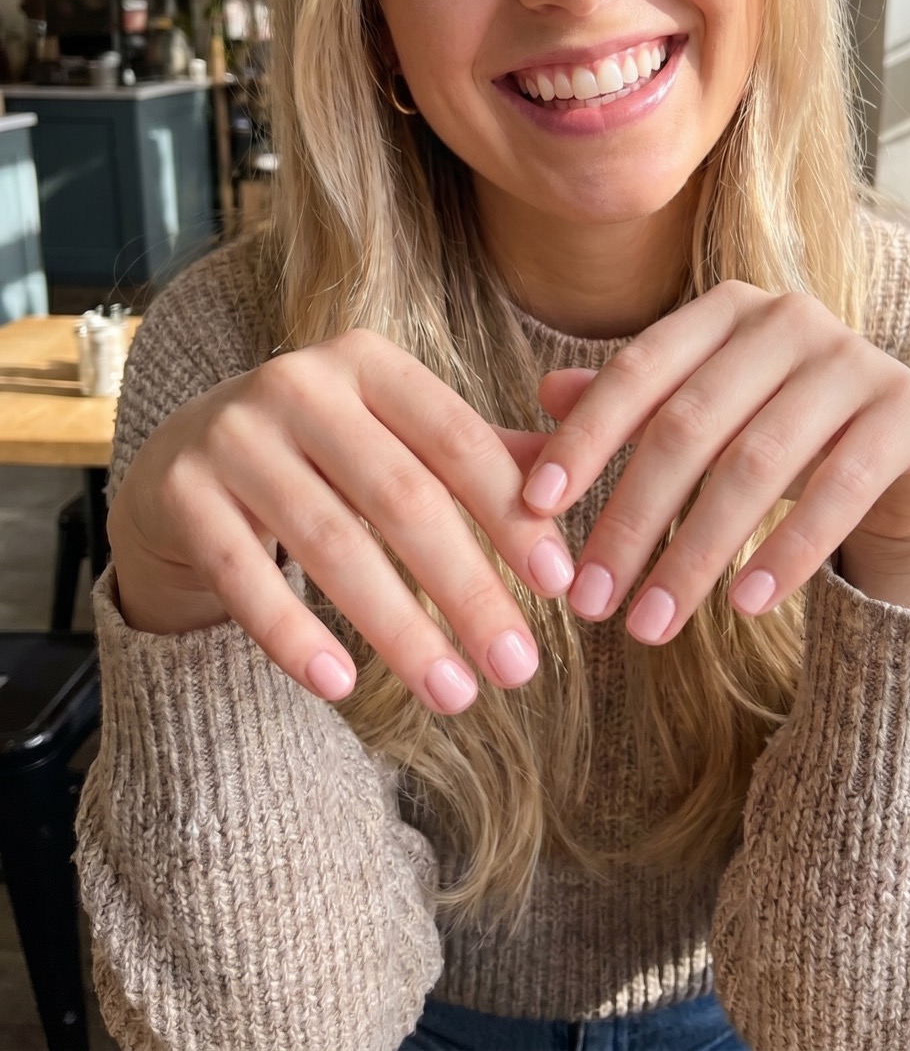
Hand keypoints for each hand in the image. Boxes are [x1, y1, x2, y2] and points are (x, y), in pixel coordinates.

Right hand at [108, 331, 572, 711]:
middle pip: (401, 497)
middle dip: (468, 587)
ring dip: (399, 629)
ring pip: (330, 544)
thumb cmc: (323, 452)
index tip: (558, 585)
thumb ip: (481, 453)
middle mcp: (299, 384)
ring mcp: (233, 436)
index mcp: (368, 363)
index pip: (456, 439)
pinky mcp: (182, 493)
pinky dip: (293, 634)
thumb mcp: (398, 436)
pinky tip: (341, 687)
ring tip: (455, 695)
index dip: (510, 512)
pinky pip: (243, 575)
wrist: (183, 457)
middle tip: (520, 667)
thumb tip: (578, 474)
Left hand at [520, 281, 909, 637]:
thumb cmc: (785, 438)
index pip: (640, 371)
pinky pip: (838, 491)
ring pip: (756, 464)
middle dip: (631, 518)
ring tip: (649, 626)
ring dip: (695, 553)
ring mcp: (857, 362)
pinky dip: (786, 552)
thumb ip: (631, 410)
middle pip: (690, 425)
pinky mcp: (909, 416)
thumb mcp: (706, 422)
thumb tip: (543, 394)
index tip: (535, 508)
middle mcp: (791, 319)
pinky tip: (743, 608)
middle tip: (588, 601)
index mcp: (728, 309)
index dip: (585, 438)